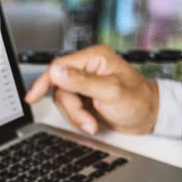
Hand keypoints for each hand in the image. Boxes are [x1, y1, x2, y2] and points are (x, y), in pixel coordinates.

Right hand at [24, 44, 159, 135]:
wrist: (149, 118)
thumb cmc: (138, 101)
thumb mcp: (110, 91)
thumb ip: (81, 81)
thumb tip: (57, 72)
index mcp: (94, 58)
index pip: (59, 67)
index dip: (44, 82)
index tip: (32, 97)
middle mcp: (88, 68)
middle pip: (60, 88)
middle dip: (72, 109)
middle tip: (87, 120)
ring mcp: (85, 84)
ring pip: (64, 100)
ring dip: (75, 116)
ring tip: (92, 123)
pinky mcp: (85, 97)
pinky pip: (69, 108)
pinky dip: (78, 119)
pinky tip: (92, 122)